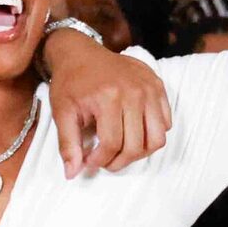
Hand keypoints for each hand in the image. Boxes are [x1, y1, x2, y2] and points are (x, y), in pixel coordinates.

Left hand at [43, 31, 170, 177]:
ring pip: (157, 138)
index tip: (90, 162)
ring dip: (140, 153)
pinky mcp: (158, 86)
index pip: (112, 144)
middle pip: (137, 145)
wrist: (80, 52)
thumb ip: (68, 145)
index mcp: (108, 97)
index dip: (101, 160)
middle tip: (105, 161)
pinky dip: (152, 134)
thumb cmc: (70, 83)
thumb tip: (72, 174)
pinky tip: (132, 132)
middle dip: (119, 161)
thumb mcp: (62, 112)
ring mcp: (149, 88)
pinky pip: (166, 122)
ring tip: (121, 150)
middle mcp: (134, 92)